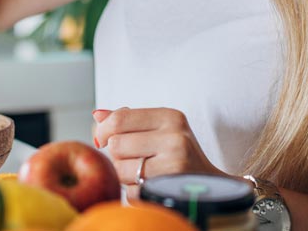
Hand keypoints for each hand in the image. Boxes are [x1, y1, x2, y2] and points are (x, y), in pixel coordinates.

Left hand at [92, 107, 226, 191]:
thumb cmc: (178, 154)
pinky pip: (132, 191)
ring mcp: (174, 164)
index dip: (103, 130)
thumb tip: (97, 115)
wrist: (211, 186)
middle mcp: (175, 138)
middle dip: (117, 156)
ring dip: (125, 175)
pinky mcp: (169, 188)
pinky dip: (135, 191)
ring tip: (145, 172)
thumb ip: (128, 120)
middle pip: (117, 145)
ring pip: (121, 170)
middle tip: (133, 159)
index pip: (119, 119)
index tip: (102, 139)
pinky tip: (151, 186)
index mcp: (171, 117)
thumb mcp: (160, 129)